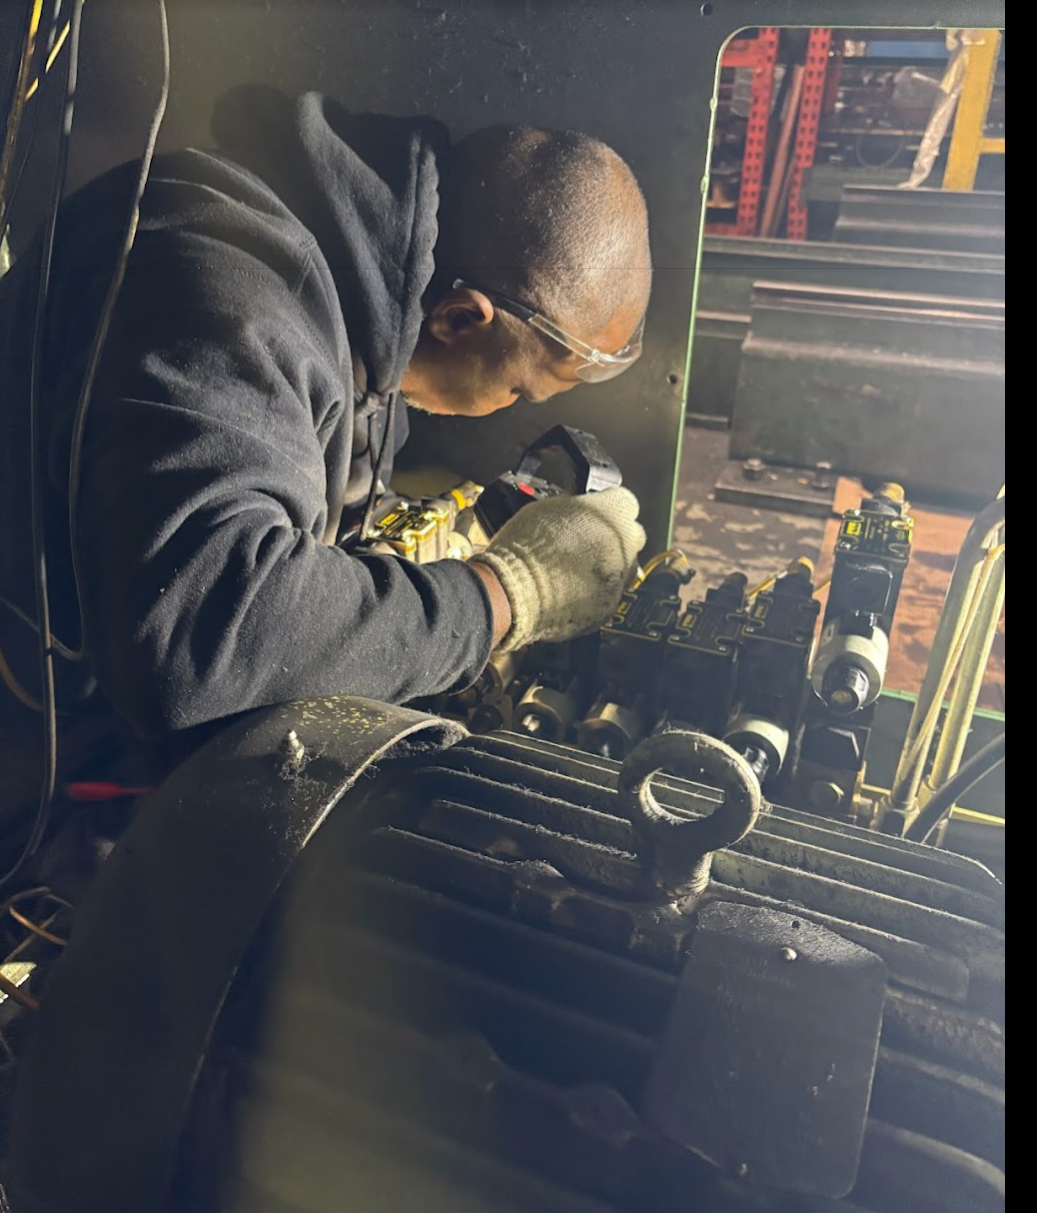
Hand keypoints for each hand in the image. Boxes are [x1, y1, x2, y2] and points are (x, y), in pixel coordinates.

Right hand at [470, 487, 645, 651]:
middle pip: (631, 535)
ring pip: (624, 567)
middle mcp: (625, 543)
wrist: (516, 592)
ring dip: (607, 566)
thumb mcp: (545, 507)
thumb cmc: (525, 548)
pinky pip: (609, 594)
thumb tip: (575, 506)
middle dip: (615, 537)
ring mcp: (621, 577)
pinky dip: (595, 592)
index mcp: (611, 512)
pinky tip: (571, 589)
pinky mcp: (611, 605)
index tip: (596, 514)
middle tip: (587, 542)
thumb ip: (573, 506)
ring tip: (574, 569)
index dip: (608, 507)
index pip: (625, 501)